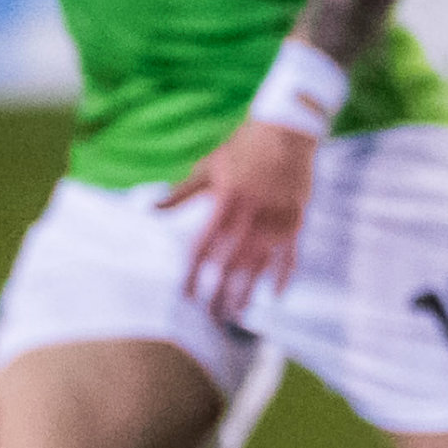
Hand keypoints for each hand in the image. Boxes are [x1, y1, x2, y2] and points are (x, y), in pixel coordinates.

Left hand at [170, 120, 317, 319]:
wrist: (287, 131)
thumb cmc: (243, 147)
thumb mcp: (208, 166)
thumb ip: (182, 193)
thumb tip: (151, 210)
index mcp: (225, 203)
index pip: (203, 249)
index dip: (193, 276)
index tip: (186, 296)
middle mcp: (250, 217)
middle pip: (229, 266)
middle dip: (218, 294)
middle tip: (209, 317)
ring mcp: (275, 222)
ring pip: (258, 267)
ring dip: (247, 293)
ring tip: (236, 314)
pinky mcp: (296, 222)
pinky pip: (290, 256)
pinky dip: (283, 278)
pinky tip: (274, 296)